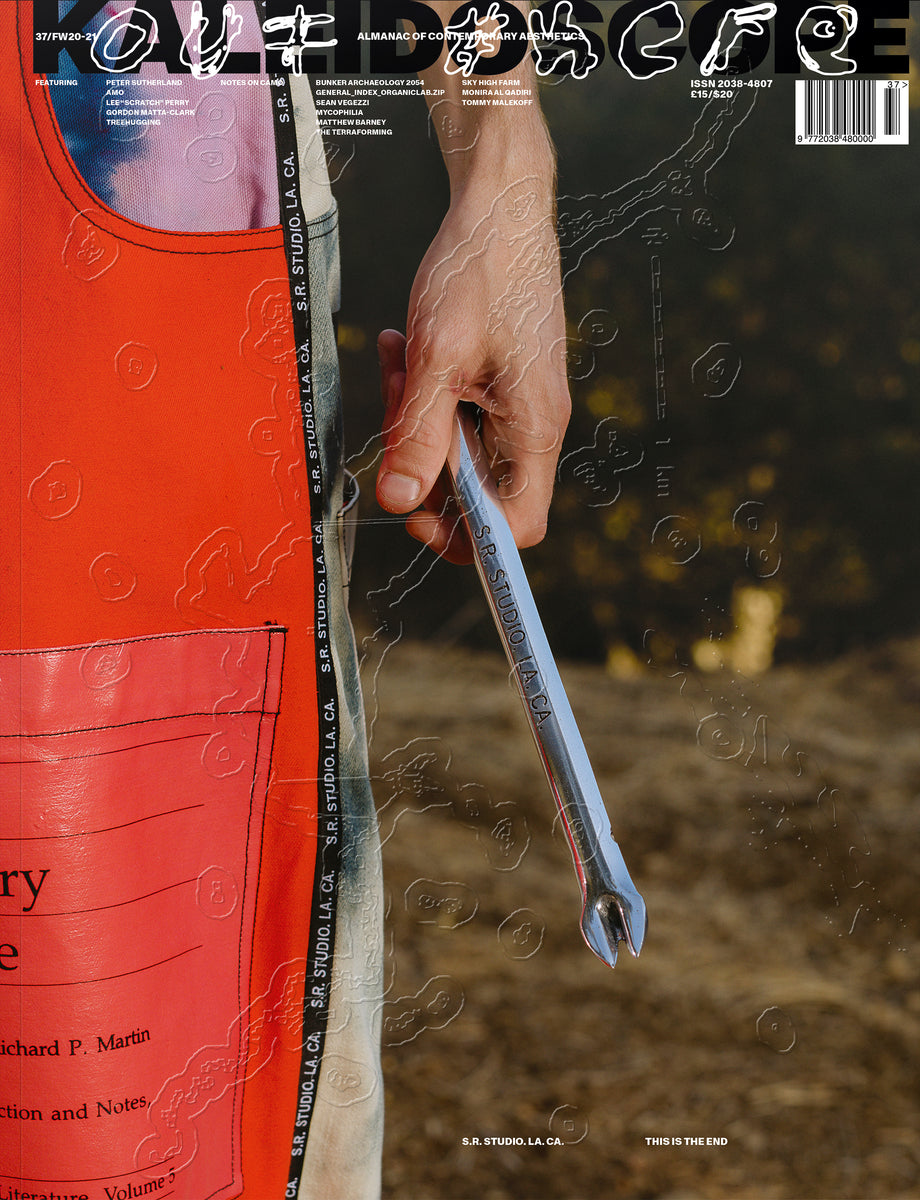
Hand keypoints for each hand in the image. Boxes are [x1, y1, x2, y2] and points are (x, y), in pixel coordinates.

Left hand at [376, 173, 570, 563]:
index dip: (466, 536)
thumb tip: (400, 500)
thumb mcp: (436, 359)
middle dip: (423, 459)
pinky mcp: (503, 382)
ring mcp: (521, 403)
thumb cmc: (479, 271)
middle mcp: (535, 425)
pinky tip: (406, 351)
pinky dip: (427, 392)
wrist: (502, 206)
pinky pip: (460, 412)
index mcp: (534, 428)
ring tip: (399, 362)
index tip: (416, 510)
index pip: (516, 525)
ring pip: (461, 448)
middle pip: (479, 490)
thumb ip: (417, 436)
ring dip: (417, 418)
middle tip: (395, 408)